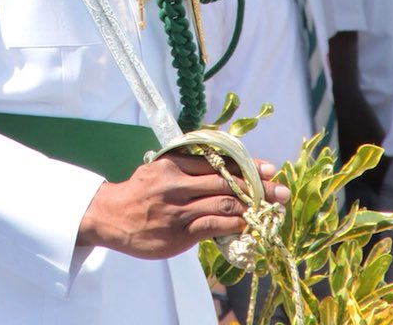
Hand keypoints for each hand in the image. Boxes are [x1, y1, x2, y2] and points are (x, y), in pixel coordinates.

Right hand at [77, 152, 289, 259]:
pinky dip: (234, 223)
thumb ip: (186, 164)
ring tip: (270, 208)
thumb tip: (221, 163)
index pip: (218, 160)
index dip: (247, 165)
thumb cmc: (139, 191)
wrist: (112, 216)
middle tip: (280, 189)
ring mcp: (179, 208)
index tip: (268, 168)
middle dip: (257, 185)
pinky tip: (247, 224)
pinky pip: (214, 225)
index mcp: (175, 162)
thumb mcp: (159, 167)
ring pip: (224, 202)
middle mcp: (178, 181)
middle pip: (226, 181)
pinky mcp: (180, 232)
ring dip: (251, 206)